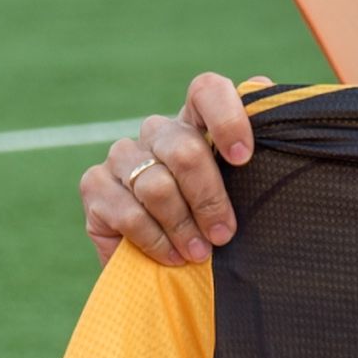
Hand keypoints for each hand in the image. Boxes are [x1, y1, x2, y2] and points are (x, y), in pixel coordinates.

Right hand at [78, 72, 253, 266]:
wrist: (170, 271)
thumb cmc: (212, 227)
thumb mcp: (242, 196)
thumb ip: (257, 152)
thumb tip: (263, 86)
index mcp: (195, 123)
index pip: (207, 91)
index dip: (227, 118)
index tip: (243, 159)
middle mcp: (156, 132)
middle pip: (184, 149)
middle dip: (209, 198)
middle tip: (223, 234)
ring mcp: (121, 156)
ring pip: (157, 185)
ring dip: (183, 226)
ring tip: (199, 254)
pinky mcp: (94, 186)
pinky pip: (129, 212)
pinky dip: (156, 241)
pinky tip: (171, 257)